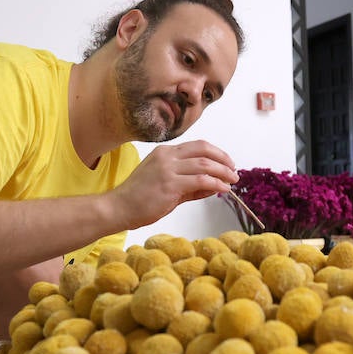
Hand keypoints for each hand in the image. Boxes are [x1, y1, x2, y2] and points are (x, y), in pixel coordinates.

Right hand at [109, 141, 238, 228]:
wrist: (118, 207)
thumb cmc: (139, 199)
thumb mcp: (167, 186)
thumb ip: (191, 186)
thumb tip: (214, 186)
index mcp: (165, 153)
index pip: (197, 146)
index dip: (216, 153)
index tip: (227, 163)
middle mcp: (167, 156)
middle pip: (204, 150)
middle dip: (223, 160)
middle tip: (234, 171)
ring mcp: (168, 169)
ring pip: (205, 164)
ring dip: (223, 172)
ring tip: (233, 181)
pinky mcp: (170, 184)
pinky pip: (201, 180)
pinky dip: (216, 184)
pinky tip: (223, 189)